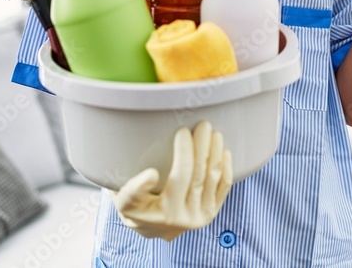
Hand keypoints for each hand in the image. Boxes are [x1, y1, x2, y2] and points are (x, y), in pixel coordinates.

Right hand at [112, 121, 232, 240]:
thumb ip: (134, 189)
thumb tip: (152, 175)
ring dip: (215, 152)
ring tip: (213, 133)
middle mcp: (185, 218)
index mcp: (165, 213)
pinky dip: (226, 167)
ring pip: (213, 177)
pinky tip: (223, 151)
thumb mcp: (125, 200)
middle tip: (202, 125)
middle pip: (199, 173)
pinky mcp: (211, 213)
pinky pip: (224, 187)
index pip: (180, 176)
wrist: (149, 227)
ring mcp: (200, 217)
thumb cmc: (135, 207)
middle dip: (202, 145)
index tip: (183, 131)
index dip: (184, 151)